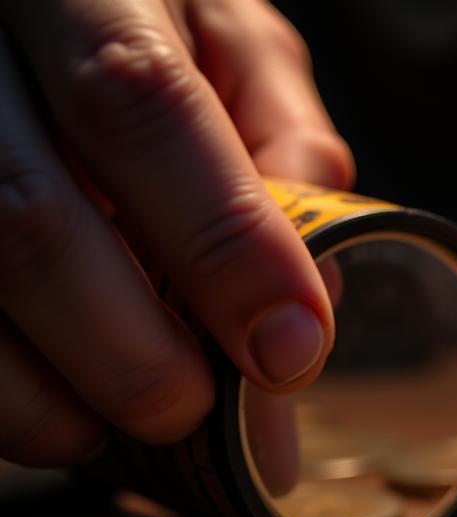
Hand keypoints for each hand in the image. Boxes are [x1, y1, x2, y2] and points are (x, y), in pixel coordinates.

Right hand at [0, 0, 353, 466]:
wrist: (25, 12)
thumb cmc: (140, 27)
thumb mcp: (228, 43)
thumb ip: (281, 141)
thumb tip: (309, 292)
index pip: (142, 106)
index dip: (225, 248)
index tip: (288, 352)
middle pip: (29, 218)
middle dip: (135, 354)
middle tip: (192, 407)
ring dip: (53, 396)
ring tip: (119, 418)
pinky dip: (7, 398)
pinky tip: (56, 399)